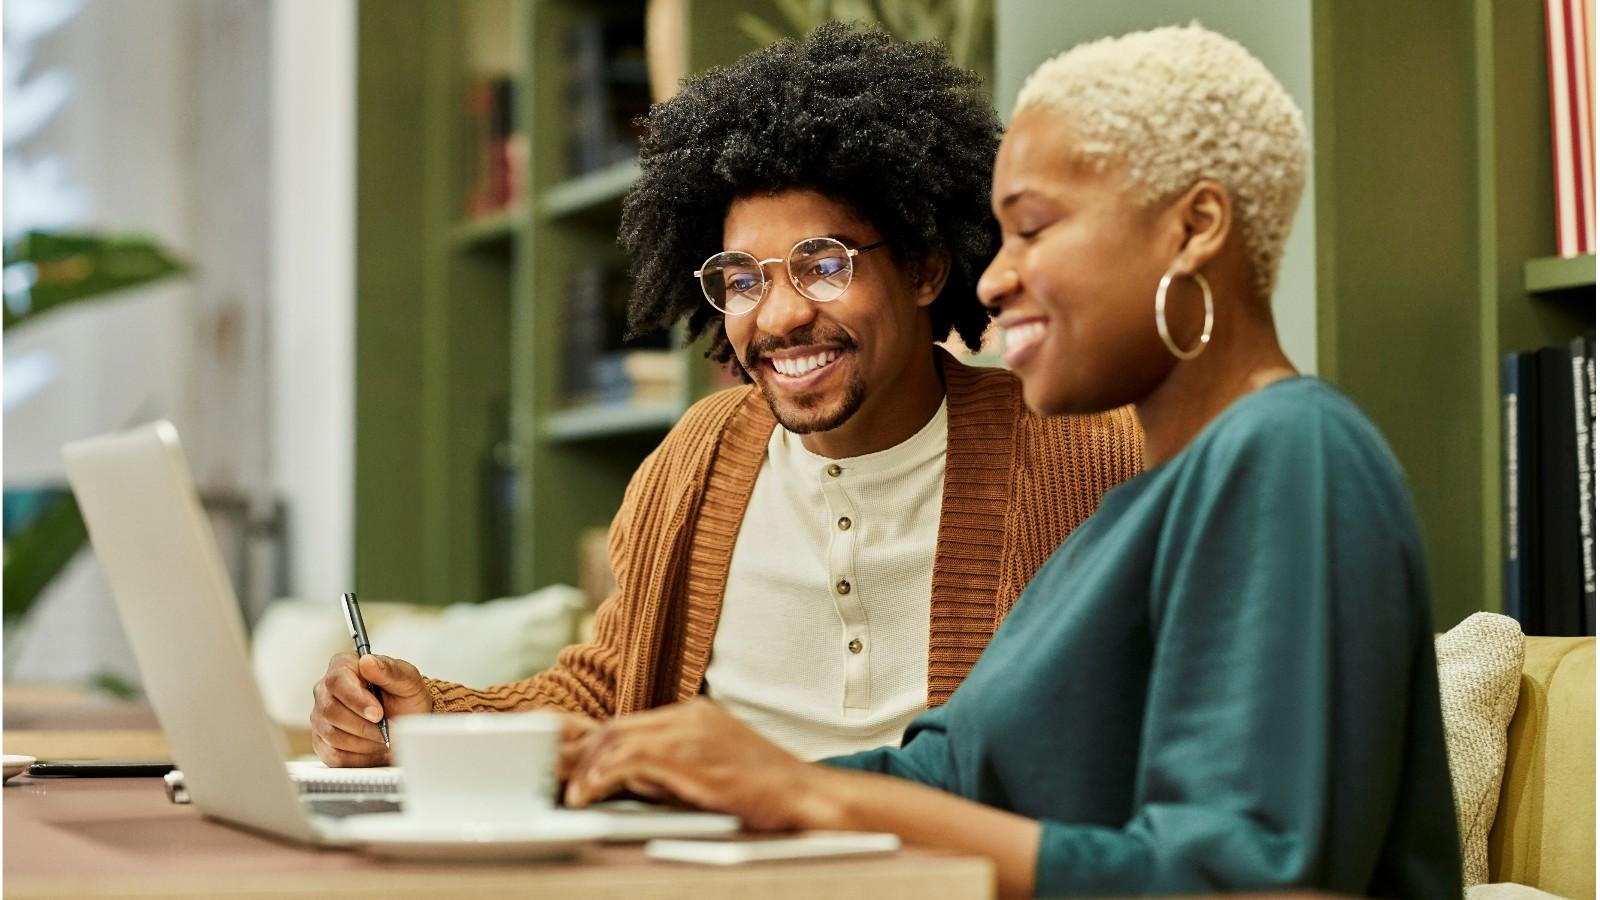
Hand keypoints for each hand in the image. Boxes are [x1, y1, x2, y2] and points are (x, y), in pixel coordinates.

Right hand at [310, 652, 431, 766]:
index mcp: (343, 666)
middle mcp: (325, 691)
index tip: (378, 714)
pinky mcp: (322, 742)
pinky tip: (373, 748)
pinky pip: (334, 755)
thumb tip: (368, 662)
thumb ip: (389, 670)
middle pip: (331, 711)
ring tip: (384, 738)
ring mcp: (321, 717)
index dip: (357, 700)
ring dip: (364, 742)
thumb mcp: (408, 680)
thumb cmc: (405, 697)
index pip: (337, 681)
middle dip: (364, 726)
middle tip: (387, 730)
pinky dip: (359, 757)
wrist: (407, 721)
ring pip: (332, 735)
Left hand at [563, 697, 831, 830]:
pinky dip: (603, 777)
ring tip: (567, 793)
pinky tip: (588, 795)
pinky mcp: (690, 754)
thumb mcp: (711, 769)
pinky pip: (630, 759)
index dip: (592, 740)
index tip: (565, 754)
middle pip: (616, 726)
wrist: (804, 795)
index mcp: (694, 714)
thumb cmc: (763, 791)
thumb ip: (671, 767)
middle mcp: (689, 715)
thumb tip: (629, 779)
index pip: (629, 721)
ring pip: (617, 738)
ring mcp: (690, 731)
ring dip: (586, 768)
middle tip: (551, 772)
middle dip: (580, 751)